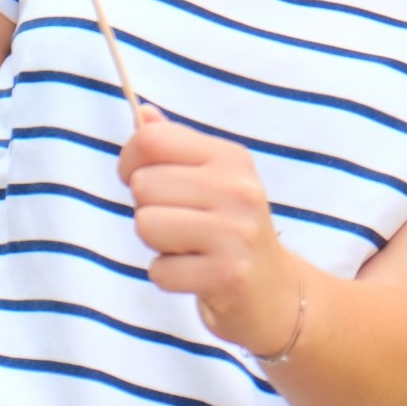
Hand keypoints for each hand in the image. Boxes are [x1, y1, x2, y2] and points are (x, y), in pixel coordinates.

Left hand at [120, 105, 299, 355]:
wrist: (275, 293)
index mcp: (230, 158)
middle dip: (149, 210)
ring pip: (146, 225)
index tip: (143, 180)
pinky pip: (159, 271)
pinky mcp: (227, 274)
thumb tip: (141, 112)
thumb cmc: (231, 231)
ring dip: (157, 245)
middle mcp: (238, 188)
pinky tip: (196, 274)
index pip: (151, 140)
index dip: (130, 161)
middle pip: (143, 185)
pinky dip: (169, 277)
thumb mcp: (212, 180)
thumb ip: (175, 147)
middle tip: (181, 224)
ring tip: (189, 248)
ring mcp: (235, 232)